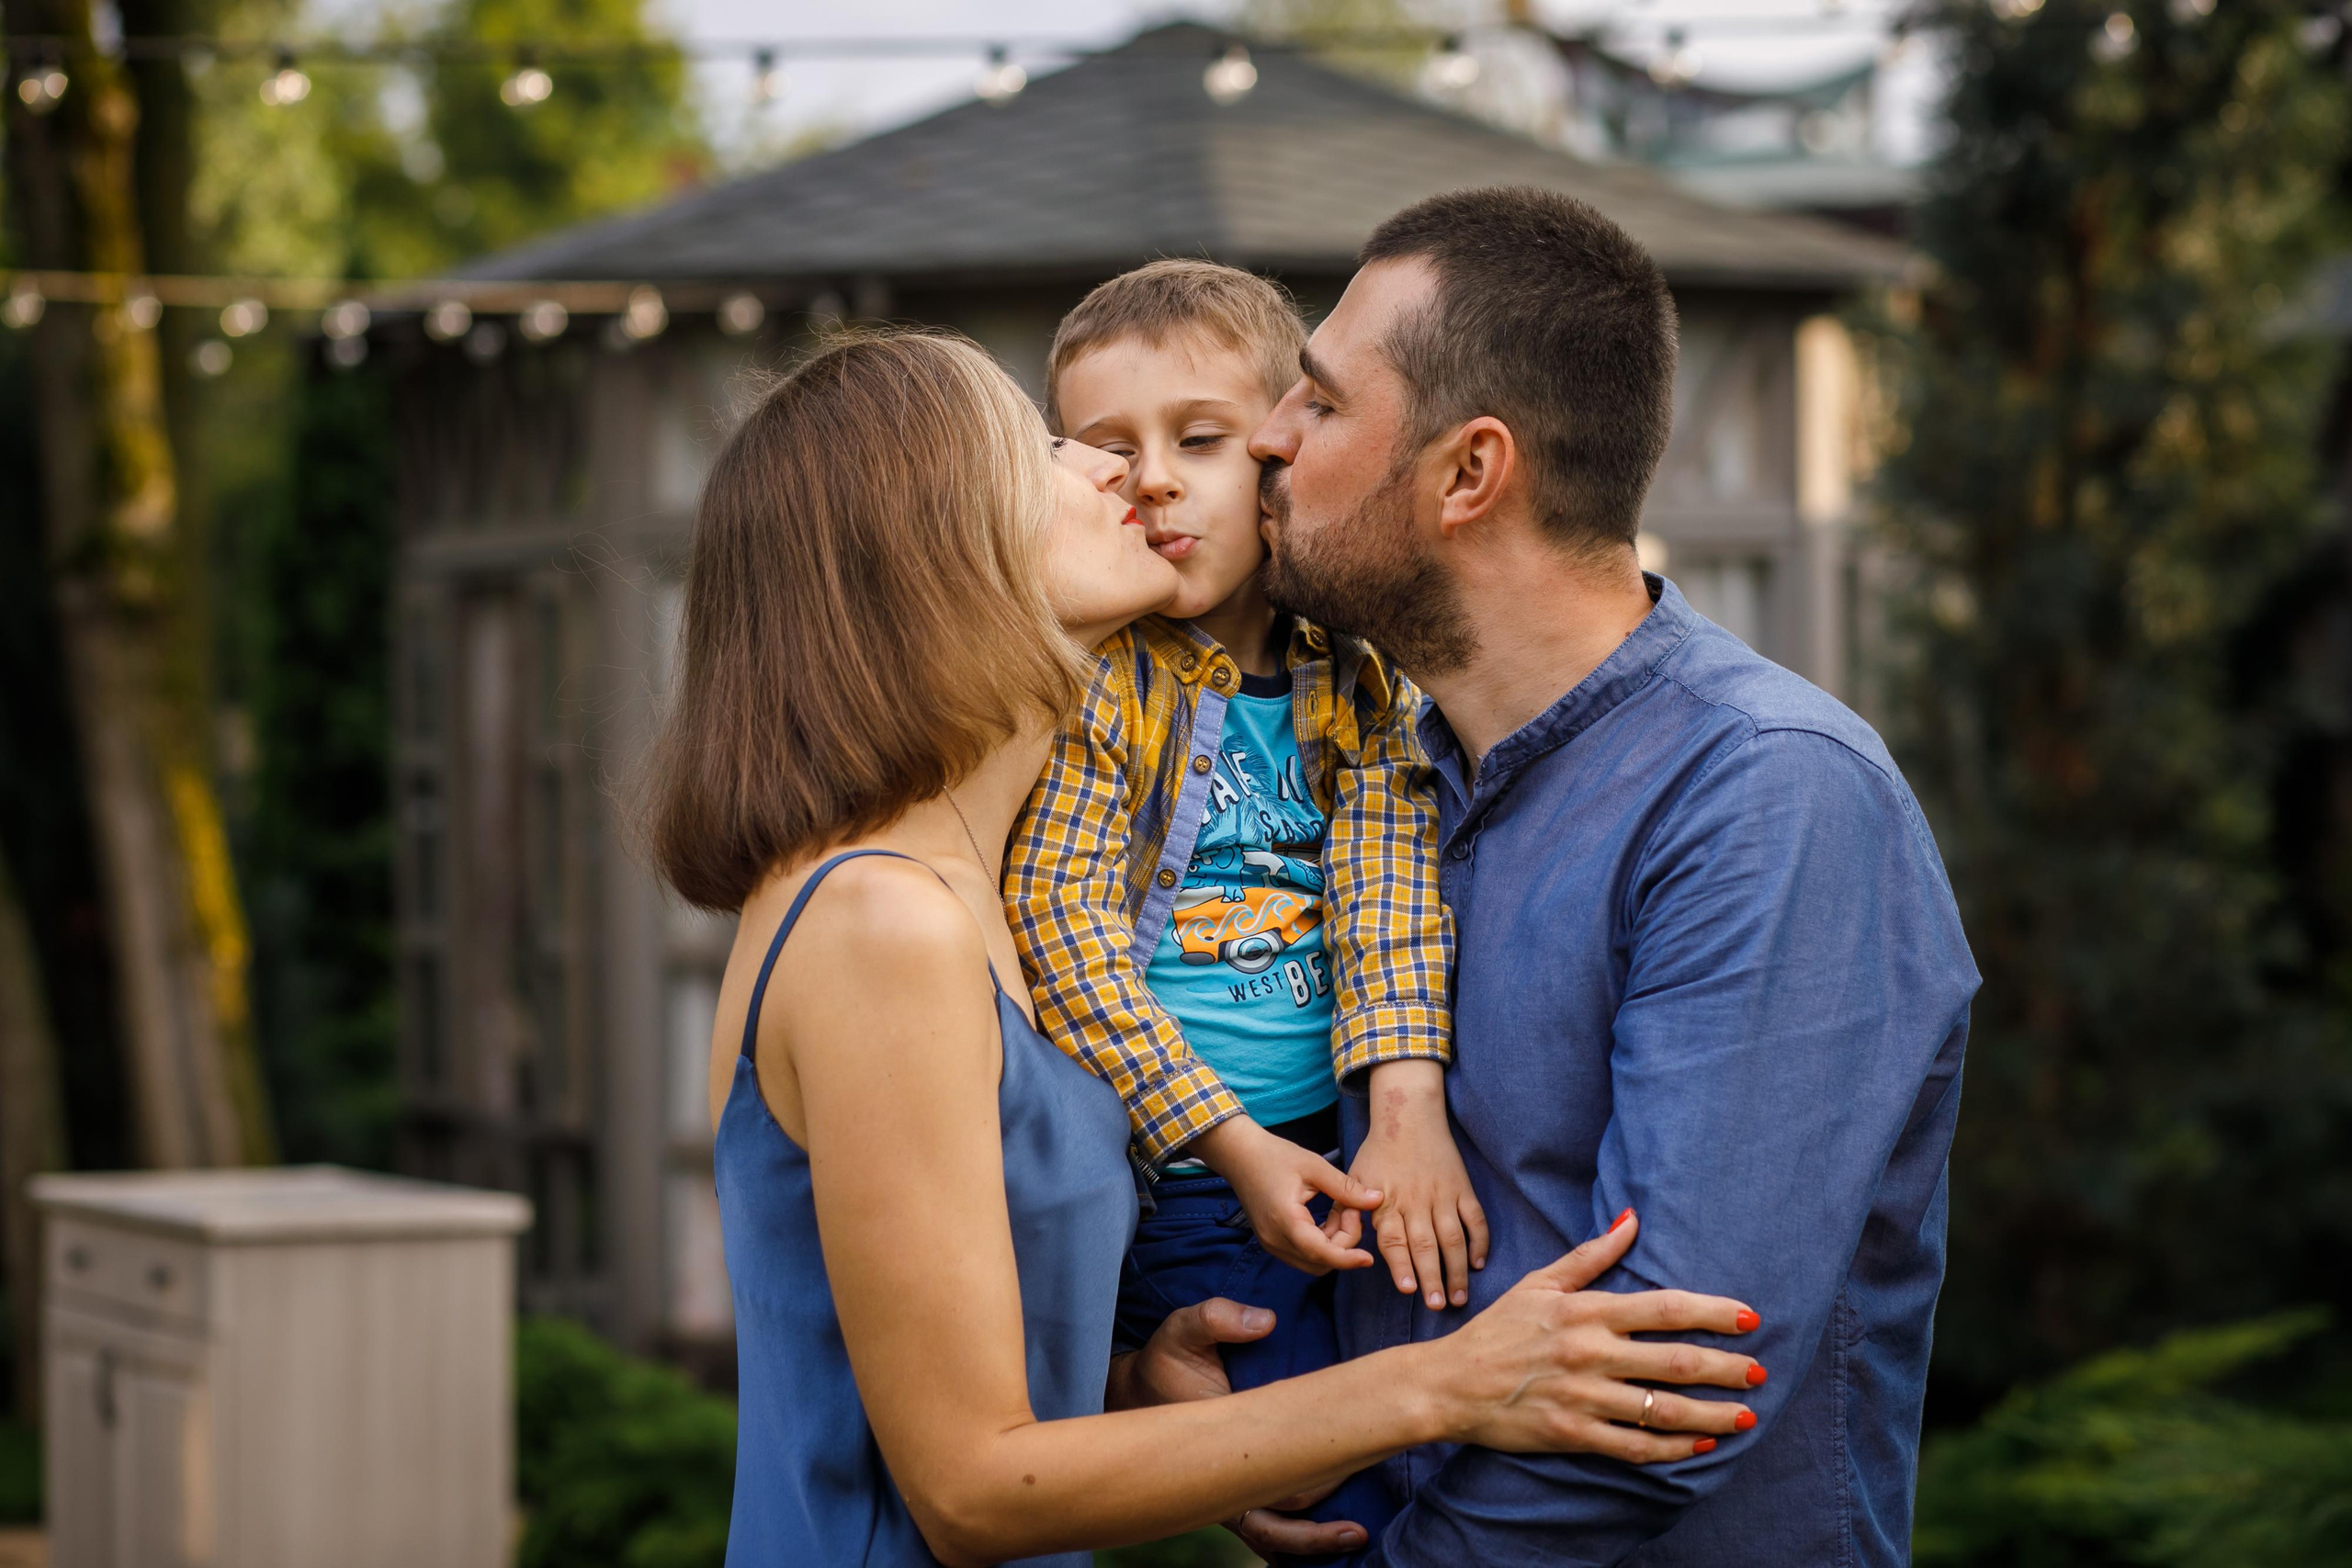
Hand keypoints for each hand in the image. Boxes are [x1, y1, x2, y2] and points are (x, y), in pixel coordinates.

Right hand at [1109, 1300, 1372, 1553]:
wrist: (1136, 1392)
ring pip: (1268, 1534)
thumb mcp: (1183, 1331)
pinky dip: (1292, 1536)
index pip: (1270, 1475)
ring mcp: (1222, 1496)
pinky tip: (1328, 1534)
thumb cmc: (1167, 1362)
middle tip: (1359, 1528)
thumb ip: (1217, 1318)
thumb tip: (1265, 1321)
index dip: (1311, 1477)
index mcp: (1215, 1444)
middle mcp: (1219, 1482)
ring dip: (1308, 1541)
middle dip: (1316, 1531)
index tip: (1348, 1467)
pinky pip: (1263, 1529)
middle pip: (1274, 1522)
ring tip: (1355, 1536)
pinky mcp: (1228, 1496)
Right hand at [1190, 1116, 1382, 1273]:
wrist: (1239, 1154)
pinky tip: (1328, 1218)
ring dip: (1334, 1245)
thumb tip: (1378, 1200)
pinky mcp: (1271, 1240)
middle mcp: (1275, 1240)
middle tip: (1352, 1211)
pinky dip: (1321, 1243)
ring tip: (1340, 1211)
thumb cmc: (1274, 1155)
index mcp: (1286, 1221)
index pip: (1322, 1254)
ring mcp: (1271, 1243)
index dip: (1348, 1259)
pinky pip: (1302, 1254)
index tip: (1369, 1258)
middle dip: (1344, 1244)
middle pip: (1320, 1262)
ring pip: (1312, 1261)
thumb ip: (1346, 1188)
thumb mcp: (1314, 1166)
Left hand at [1351, 1060, 1489, 1309]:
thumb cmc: (1378, 1152)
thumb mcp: (1353, 1178)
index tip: (1407, 1289)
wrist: (1409, 1116)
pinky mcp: (1462, 1188)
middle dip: (1432, 1277)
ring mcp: (1442, 1195)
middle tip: (1438, 1306)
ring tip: (1458, 1297)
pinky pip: (1475, 1218)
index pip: (1394, 1239)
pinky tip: (1478, 1264)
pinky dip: (1480, 1241)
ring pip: (1453, 1237)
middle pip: (1425, 1244)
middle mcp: (1416, 1201)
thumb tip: (1334, 1242)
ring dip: (1457, 1269)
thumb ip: (1343, 1212)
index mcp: (1387, 1202)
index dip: (1401, 1265)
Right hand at [1427, 1211, 1765, 1462]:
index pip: (1664, 1308)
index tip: (1749, 1317)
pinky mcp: (1572, 1435)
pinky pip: (1634, 1447)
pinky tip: (1700, 1447)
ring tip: (1746, 1415)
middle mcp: (1589, 1353)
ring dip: (1711, 1414)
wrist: (1449, 1384)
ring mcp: (1582, 1397)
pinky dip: (1671, 1449)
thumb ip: (1590, 1255)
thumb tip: (1632, 1219)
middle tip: (1760, 1372)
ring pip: (1662, 1409)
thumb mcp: (1539, 1283)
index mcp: (1585, 1311)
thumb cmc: (1497, 1330)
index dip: (1712, 1312)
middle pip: (1674, 1361)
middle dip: (1725, 1367)